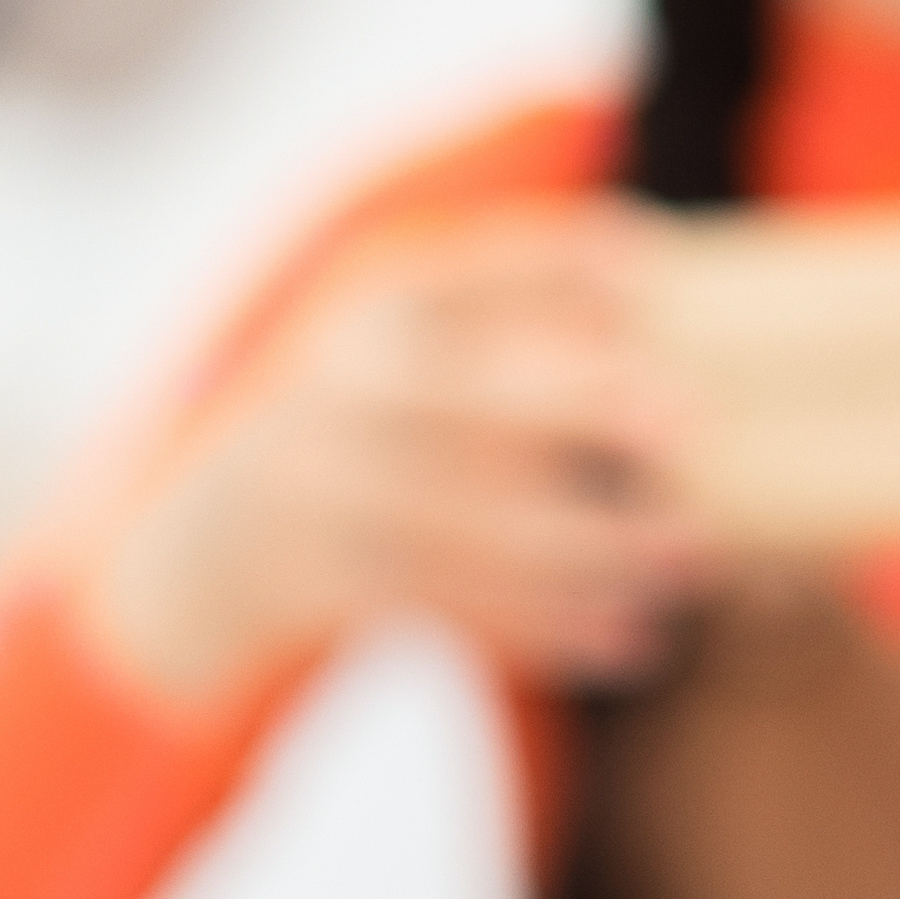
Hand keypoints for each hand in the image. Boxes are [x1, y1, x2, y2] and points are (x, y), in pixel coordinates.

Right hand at [74, 205, 701, 708]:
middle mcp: (334, 385)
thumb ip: (511, 318)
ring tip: (687, 563)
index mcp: (371, 308)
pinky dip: (543, 624)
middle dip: (576, 404)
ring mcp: (315, 485)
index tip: (649, 263)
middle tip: (691, 424)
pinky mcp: (319, 579)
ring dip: (586, 546)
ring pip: (460, 518)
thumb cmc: (375, 428)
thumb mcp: (410, 349)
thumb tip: (659, 279)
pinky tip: (630, 639)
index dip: (551, 259)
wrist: (208, 542)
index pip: (460, 267)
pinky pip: (445, 600)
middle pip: (457, 394)